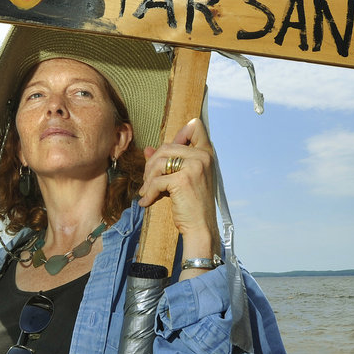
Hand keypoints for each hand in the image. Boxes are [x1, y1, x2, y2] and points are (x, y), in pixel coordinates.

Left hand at [139, 117, 219, 256]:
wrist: (201, 228)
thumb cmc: (192, 204)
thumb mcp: (182, 178)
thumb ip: (168, 161)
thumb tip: (148, 149)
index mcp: (207, 153)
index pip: (195, 126)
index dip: (178, 134)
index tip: (167, 153)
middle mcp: (203, 156)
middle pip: (166, 146)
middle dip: (152, 164)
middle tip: (147, 180)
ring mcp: (194, 166)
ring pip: (158, 162)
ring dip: (147, 178)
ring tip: (146, 191)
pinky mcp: (182, 180)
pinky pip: (156, 181)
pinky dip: (148, 192)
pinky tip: (146, 202)